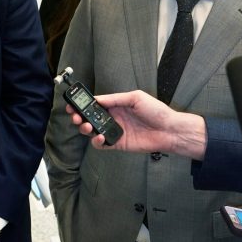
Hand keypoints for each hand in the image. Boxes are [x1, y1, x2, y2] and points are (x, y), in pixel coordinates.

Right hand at [66, 90, 208, 159]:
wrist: (169, 130)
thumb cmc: (156, 111)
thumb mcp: (136, 97)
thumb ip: (115, 98)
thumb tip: (97, 98)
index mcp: (116, 105)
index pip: (94, 104)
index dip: (82, 104)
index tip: (73, 104)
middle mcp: (113, 118)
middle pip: (89, 118)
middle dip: (79, 117)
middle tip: (75, 117)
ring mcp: (114, 131)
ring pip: (93, 131)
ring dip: (85, 128)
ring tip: (87, 126)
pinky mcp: (118, 143)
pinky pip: (102, 144)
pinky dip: (97, 141)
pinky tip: (100, 137)